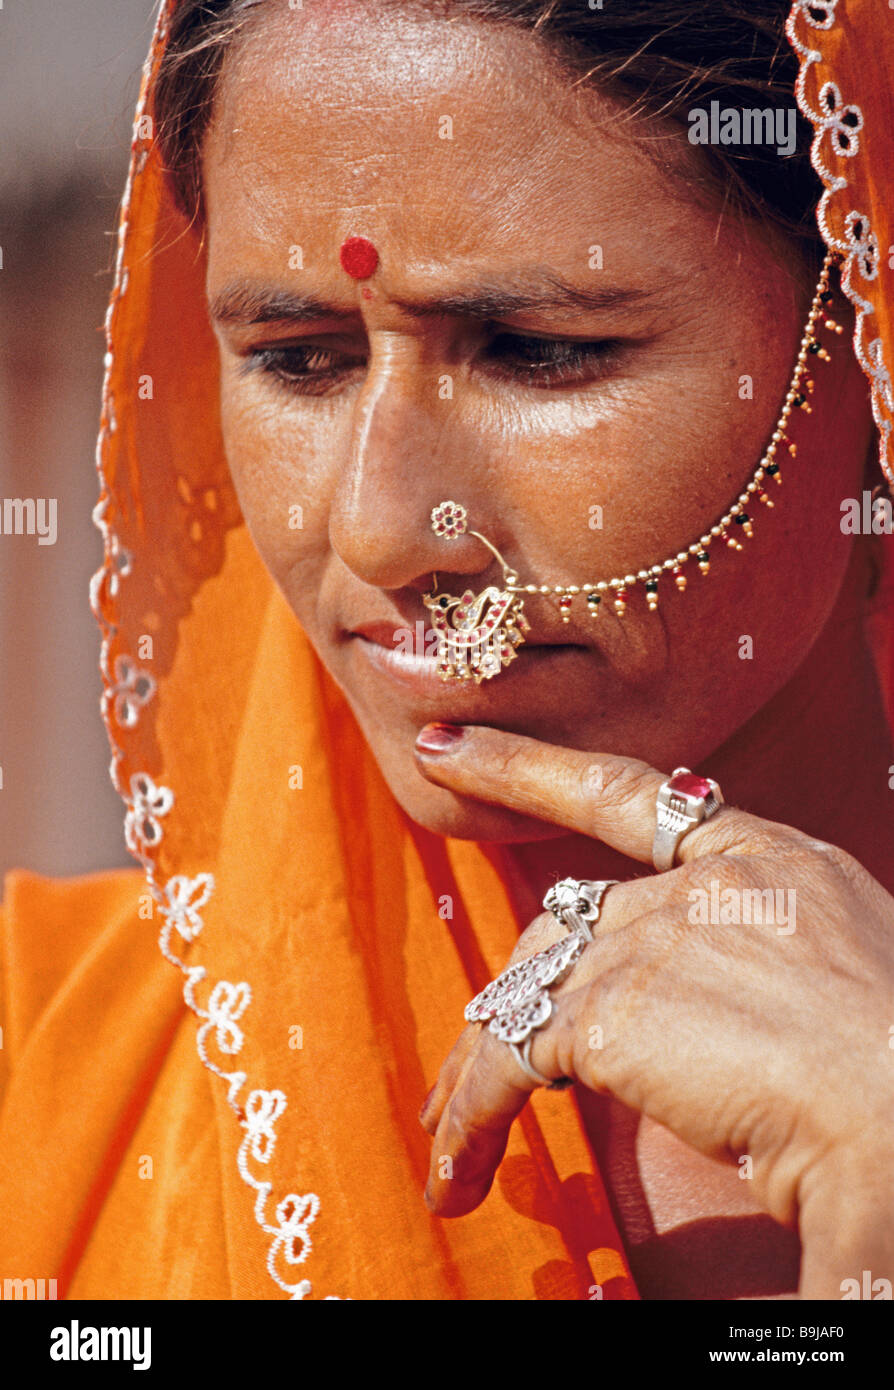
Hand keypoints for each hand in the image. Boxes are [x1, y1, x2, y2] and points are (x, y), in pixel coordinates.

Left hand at [415, 723, 893, 1297]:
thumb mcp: (850, 970)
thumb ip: (765, 955)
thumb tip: (709, 1004)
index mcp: (771, 862)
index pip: (628, 796)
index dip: (530, 768)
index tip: (451, 744)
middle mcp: (701, 886)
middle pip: (565, 924)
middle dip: (513, 990)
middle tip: (465, 1060)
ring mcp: (653, 940)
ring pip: (529, 991)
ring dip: (479, 1070)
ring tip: (449, 1132)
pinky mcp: (613, 1013)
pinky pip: (513, 1059)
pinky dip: (477, 1114)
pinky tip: (462, 1166)